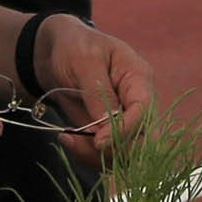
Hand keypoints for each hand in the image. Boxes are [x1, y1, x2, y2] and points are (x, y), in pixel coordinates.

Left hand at [34, 15, 152, 162]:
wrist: (57, 52)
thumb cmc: (75, 46)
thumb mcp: (85, 61)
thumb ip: (98, 93)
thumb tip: (107, 127)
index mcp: (139, 79)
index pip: (144, 112)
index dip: (125, 130)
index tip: (98, 141)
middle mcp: (138, 103)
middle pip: (142, 140)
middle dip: (112, 149)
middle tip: (76, 142)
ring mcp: (126, 120)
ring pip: (125, 153)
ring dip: (95, 155)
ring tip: (67, 138)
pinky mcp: (110, 132)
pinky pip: (108, 154)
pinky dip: (87, 155)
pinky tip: (67, 139)